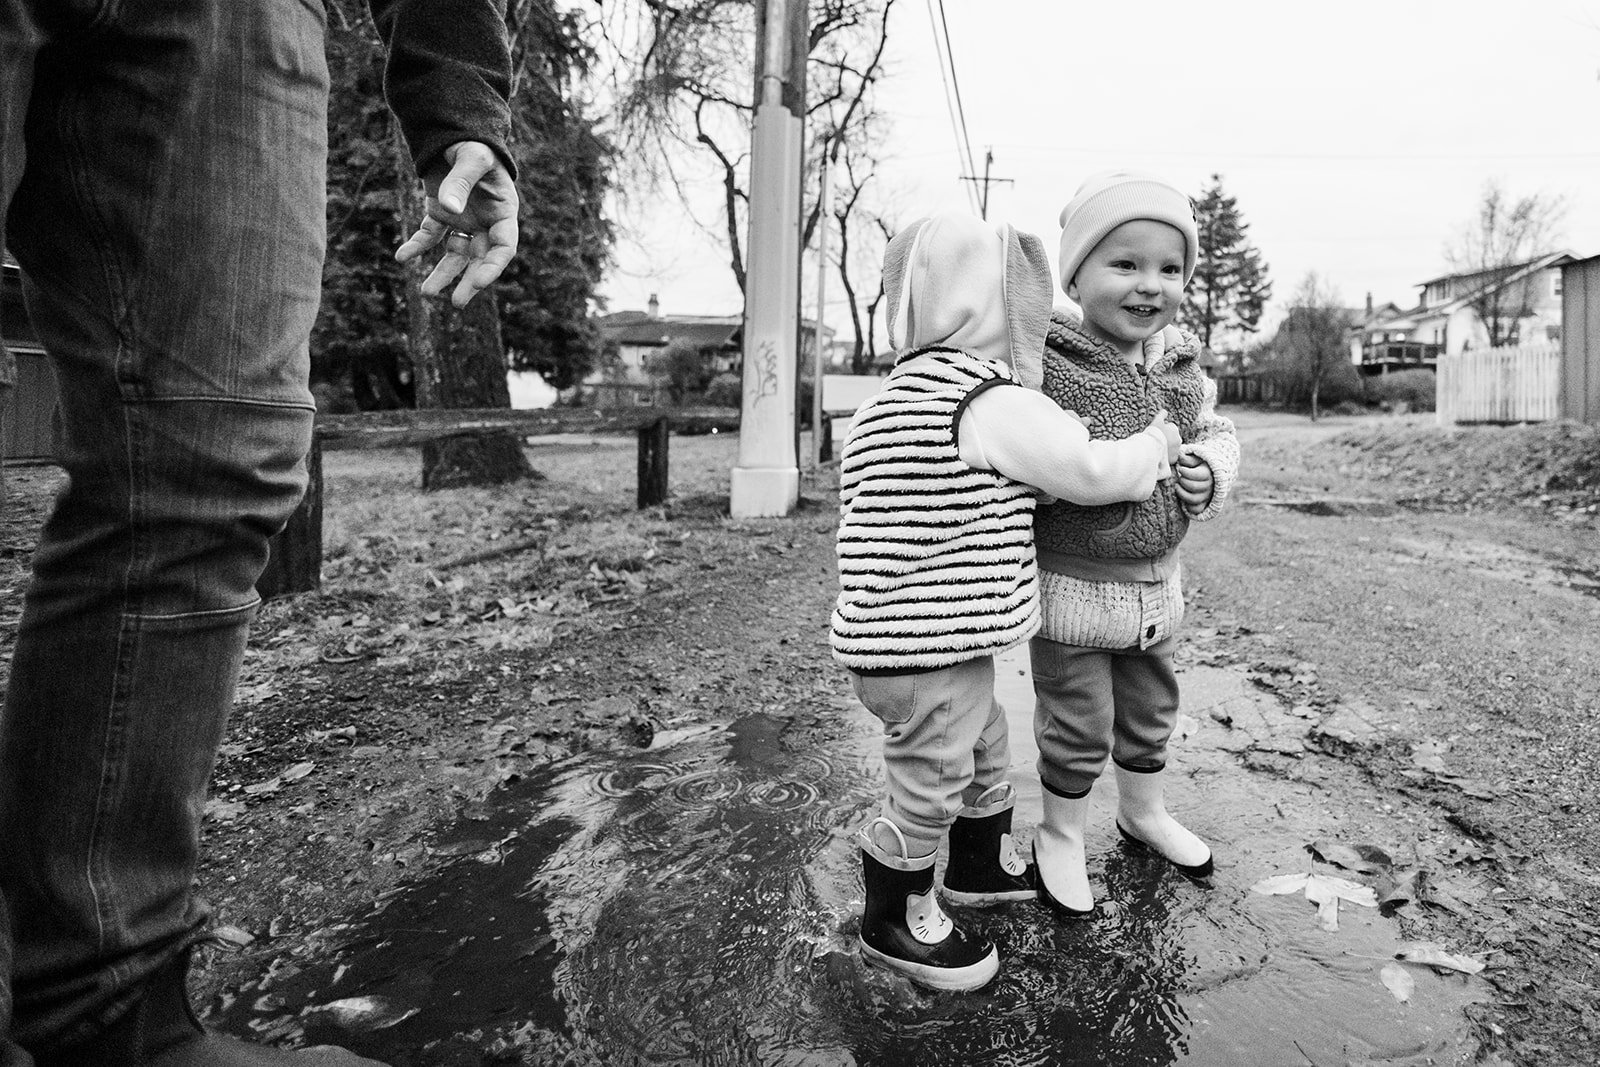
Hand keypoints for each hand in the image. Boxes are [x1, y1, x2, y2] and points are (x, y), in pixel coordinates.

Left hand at [395, 141, 519, 306]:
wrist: (455, 131)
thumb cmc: (472, 142)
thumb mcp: (471, 157)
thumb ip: (460, 182)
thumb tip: (448, 209)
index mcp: (503, 211)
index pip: (504, 247)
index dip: (493, 267)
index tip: (477, 282)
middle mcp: (486, 222)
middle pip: (480, 258)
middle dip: (469, 281)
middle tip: (457, 303)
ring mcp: (463, 220)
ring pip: (455, 254)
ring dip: (442, 274)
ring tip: (426, 293)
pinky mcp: (441, 215)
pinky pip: (429, 236)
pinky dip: (416, 246)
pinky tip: (402, 257)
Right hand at [1148, 408, 1181, 464]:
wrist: (1151, 449)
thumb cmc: (1153, 434)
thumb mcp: (1156, 421)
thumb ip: (1161, 415)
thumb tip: (1165, 411)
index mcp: (1174, 428)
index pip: (1169, 428)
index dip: (1162, 429)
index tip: (1156, 432)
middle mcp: (1178, 438)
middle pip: (1172, 438)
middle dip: (1167, 438)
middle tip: (1157, 441)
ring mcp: (1177, 449)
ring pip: (1172, 447)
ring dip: (1167, 447)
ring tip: (1157, 449)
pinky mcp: (1174, 458)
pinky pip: (1171, 457)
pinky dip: (1167, 456)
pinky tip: (1160, 455)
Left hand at [1175, 450, 1213, 514]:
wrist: (1210, 474)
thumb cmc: (1199, 464)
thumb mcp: (1196, 458)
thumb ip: (1188, 458)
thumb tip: (1180, 456)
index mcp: (1208, 473)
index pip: (1198, 475)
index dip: (1186, 472)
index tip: (1180, 469)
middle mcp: (1209, 486)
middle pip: (1195, 487)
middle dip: (1183, 481)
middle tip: (1180, 477)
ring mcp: (1206, 496)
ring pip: (1194, 500)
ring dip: (1182, 493)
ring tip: (1177, 486)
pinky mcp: (1203, 504)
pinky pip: (1196, 509)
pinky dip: (1188, 506)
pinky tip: (1183, 497)